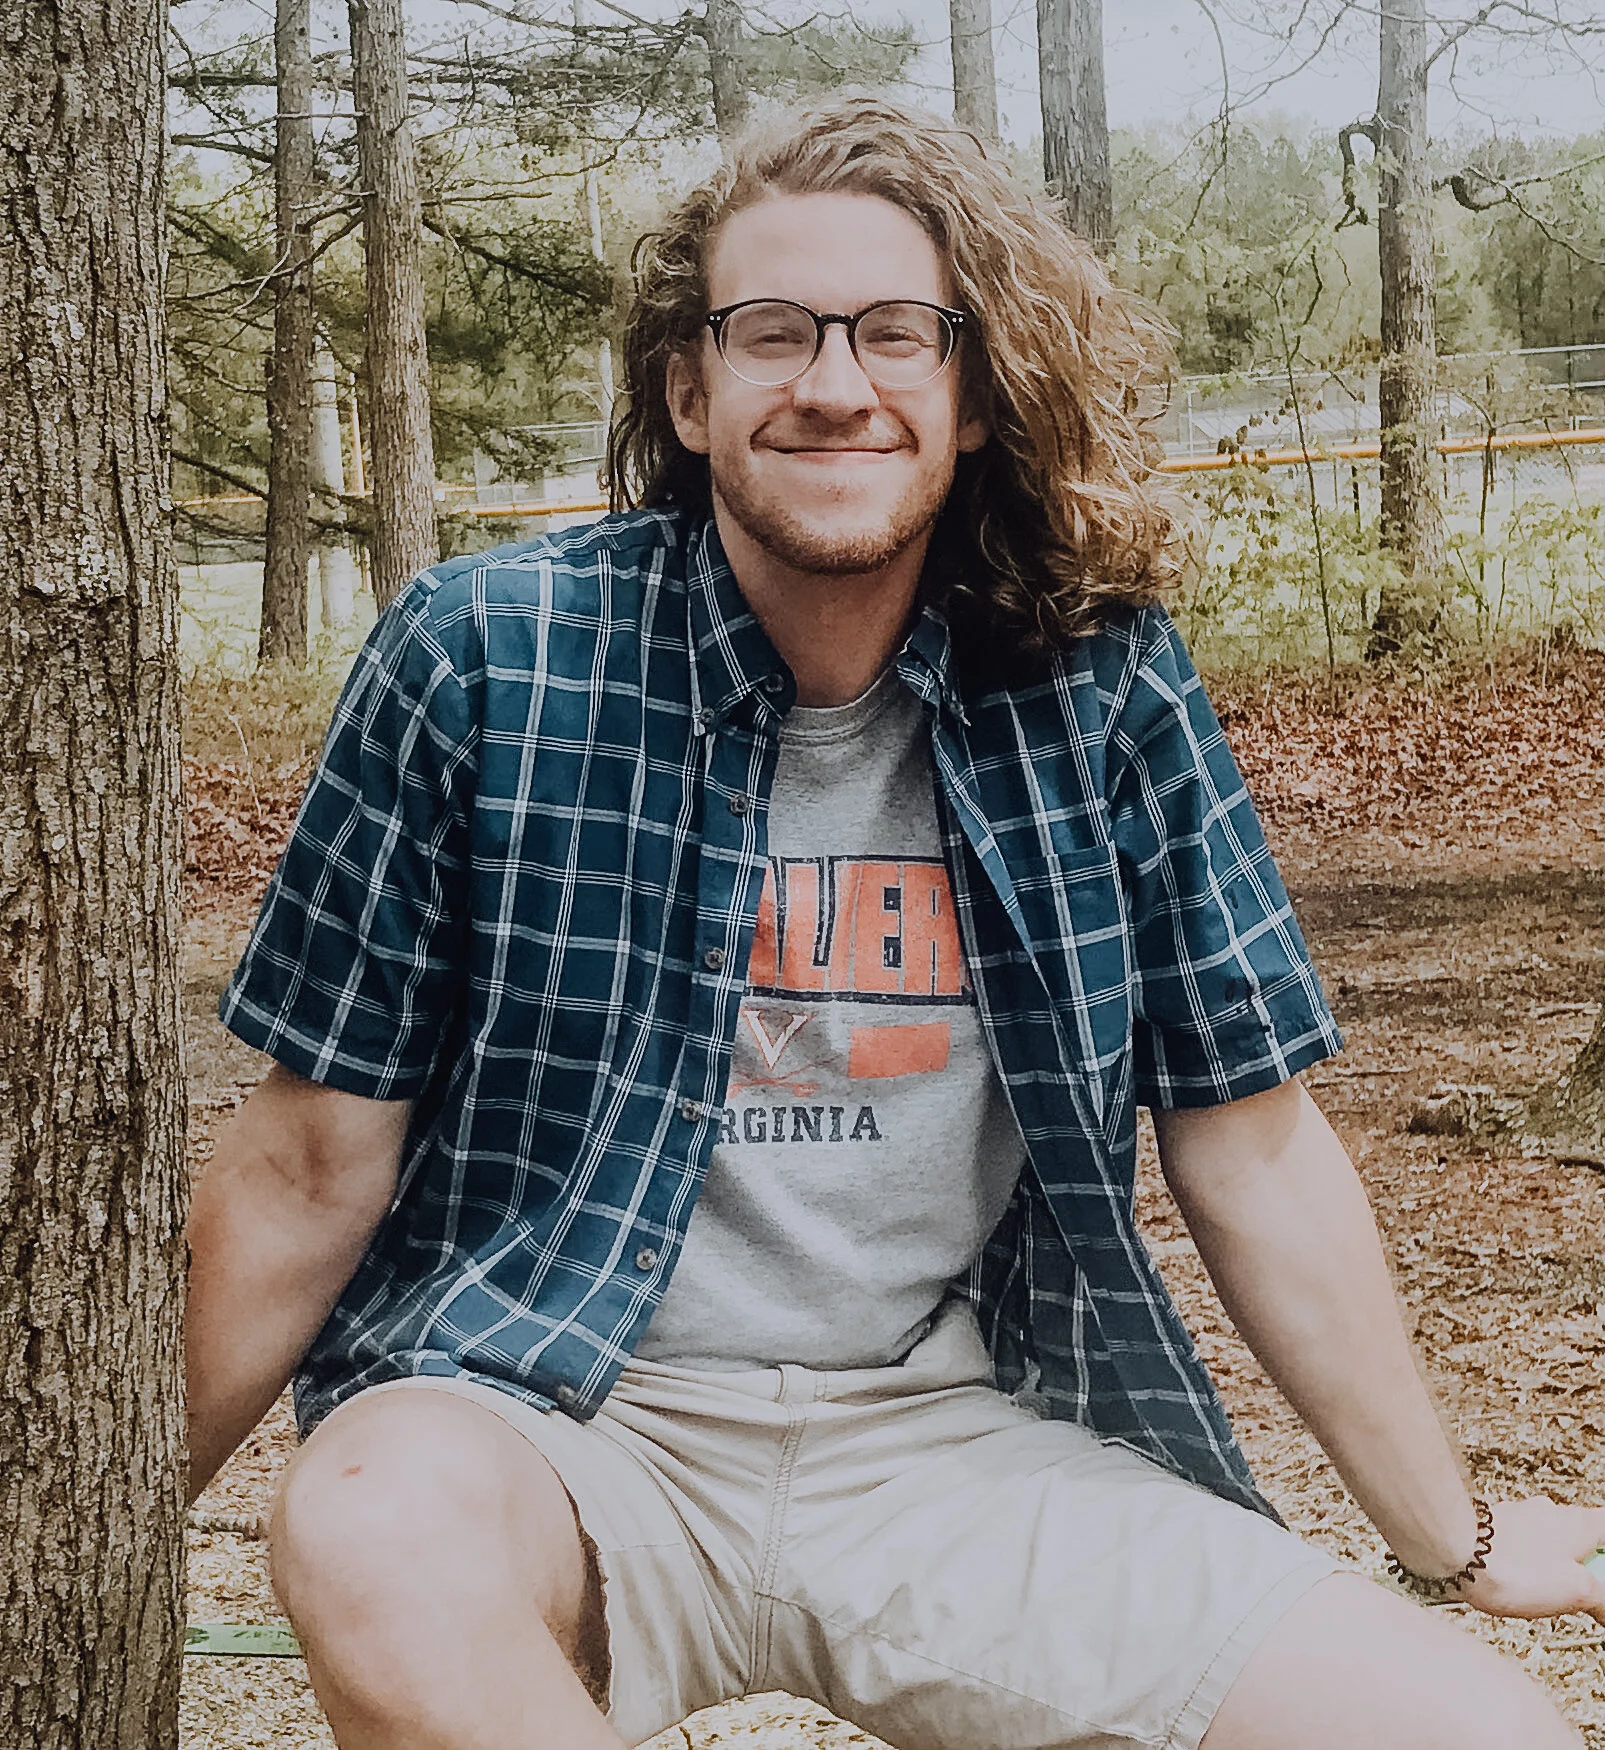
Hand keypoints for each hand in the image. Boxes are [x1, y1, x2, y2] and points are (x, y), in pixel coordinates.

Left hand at [1452, 1497, 1603, 1621]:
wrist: (1455, 1553)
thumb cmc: (1513, 1566)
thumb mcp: (1578, 1593)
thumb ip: (1602, 1600)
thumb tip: (1604, 1608)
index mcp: (1578, 1522)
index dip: (1604, 1554)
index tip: (1601, 1573)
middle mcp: (1548, 1512)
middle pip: (1579, 1537)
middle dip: (1582, 1564)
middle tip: (1580, 1592)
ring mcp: (1517, 1517)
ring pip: (1547, 1541)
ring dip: (1551, 1564)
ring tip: (1543, 1592)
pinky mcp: (1492, 1529)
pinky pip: (1518, 1546)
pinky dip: (1523, 1563)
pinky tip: (1515, 1583)